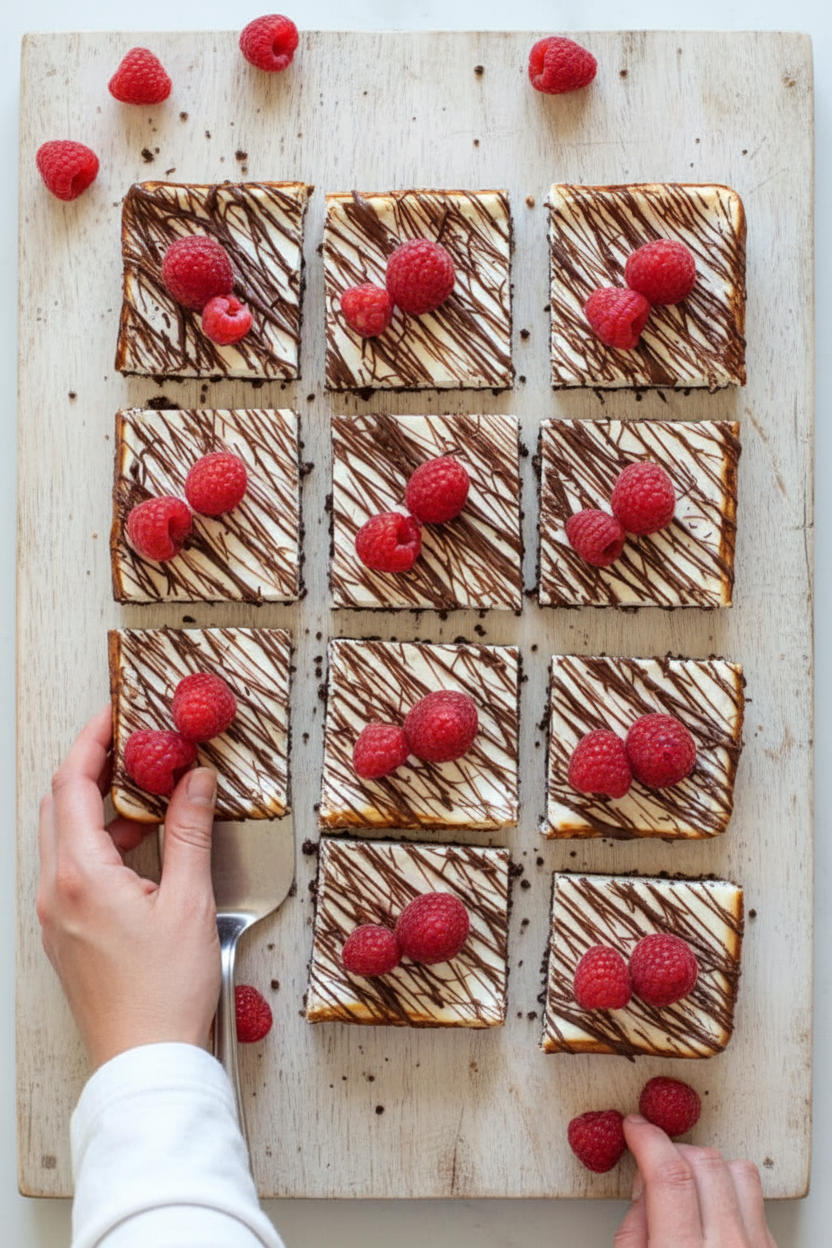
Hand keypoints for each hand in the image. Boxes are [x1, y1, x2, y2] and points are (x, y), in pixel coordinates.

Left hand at [37, 706, 220, 1069]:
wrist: (146, 1060)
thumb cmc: (165, 993)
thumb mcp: (189, 901)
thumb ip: (189, 832)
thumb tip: (194, 781)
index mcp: (80, 875)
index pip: (73, 784)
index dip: (92, 741)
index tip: (115, 715)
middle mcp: (56, 890)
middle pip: (59, 804)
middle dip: (92, 766)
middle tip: (131, 745)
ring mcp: (56, 914)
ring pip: (63, 836)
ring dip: (98, 806)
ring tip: (147, 795)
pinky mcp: (66, 932)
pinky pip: (71, 867)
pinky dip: (99, 842)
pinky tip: (139, 846)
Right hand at [615, 1115, 776, 1247]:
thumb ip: (633, 1227)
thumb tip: (644, 1184)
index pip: (669, 1175)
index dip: (647, 1139)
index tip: (636, 1126)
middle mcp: (727, 1246)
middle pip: (705, 1163)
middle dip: (673, 1150)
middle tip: (655, 1162)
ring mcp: (755, 1247)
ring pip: (739, 1171)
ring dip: (709, 1168)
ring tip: (688, 1185)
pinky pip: (756, 1199)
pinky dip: (730, 1191)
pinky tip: (712, 1205)